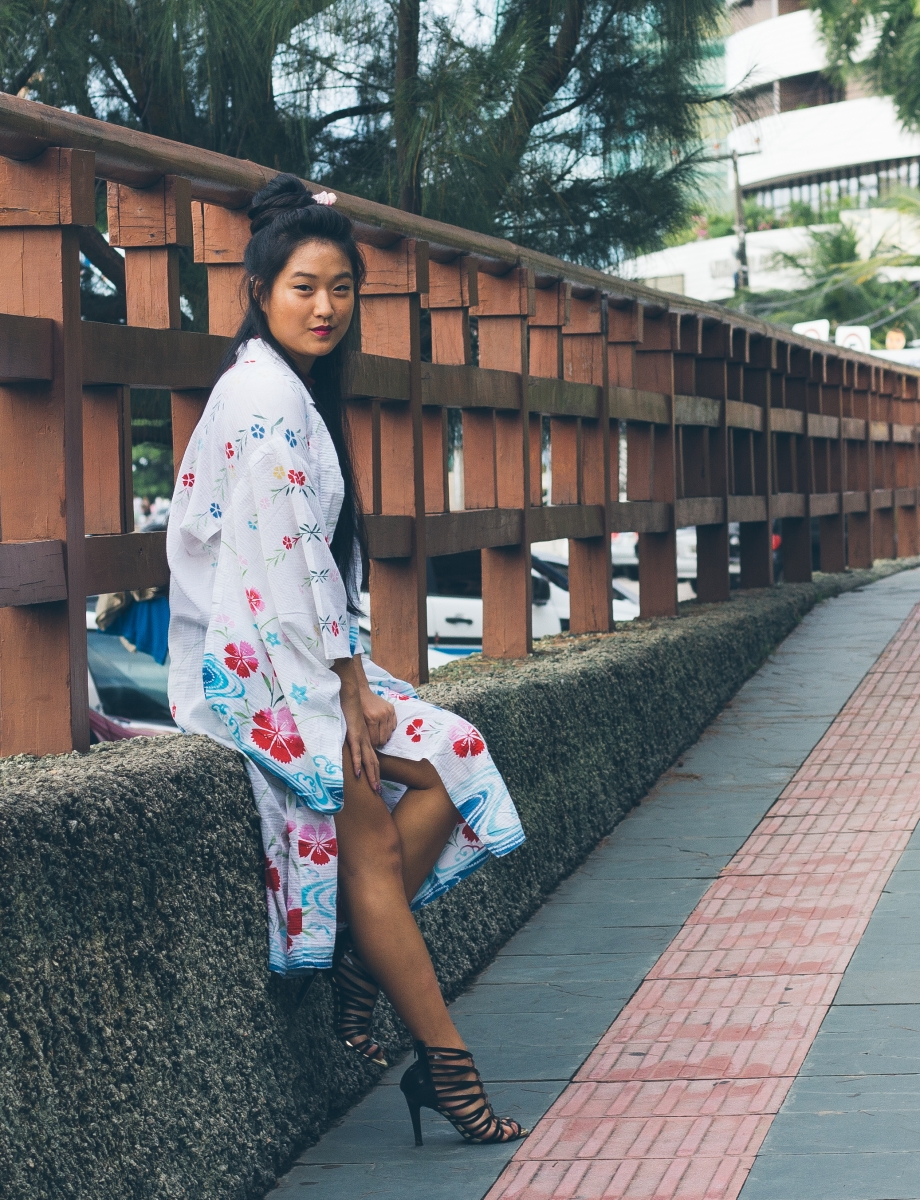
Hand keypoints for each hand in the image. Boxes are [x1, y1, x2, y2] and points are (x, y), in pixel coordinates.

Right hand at [332, 659, 380, 791]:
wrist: (352, 693)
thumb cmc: (351, 708)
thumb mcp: (354, 726)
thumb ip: (354, 736)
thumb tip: (351, 745)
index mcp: (367, 739)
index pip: (374, 759)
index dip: (375, 772)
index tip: (376, 785)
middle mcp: (367, 740)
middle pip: (374, 763)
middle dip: (376, 778)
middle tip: (378, 793)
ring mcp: (361, 737)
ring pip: (368, 760)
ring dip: (371, 775)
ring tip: (374, 788)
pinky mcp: (354, 733)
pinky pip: (356, 751)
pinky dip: (358, 763)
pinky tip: (358, 774)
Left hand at [352, 653, 397, 747]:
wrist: (362, 693)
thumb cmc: (358, 708)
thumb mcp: (358, 720)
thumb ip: (364, 733)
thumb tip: (368, 746)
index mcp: (372, 718)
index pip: (375, 739)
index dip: (373, 745)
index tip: (370, 746)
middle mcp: (382, 715)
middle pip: (383, 738)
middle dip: (379, 742)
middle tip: (374, 742)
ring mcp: (389, 712)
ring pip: (390, 733)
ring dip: (384, 736)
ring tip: (378, 735)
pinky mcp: (392, 709)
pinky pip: (394, 725)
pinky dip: (389, 729)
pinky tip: (383, 728)